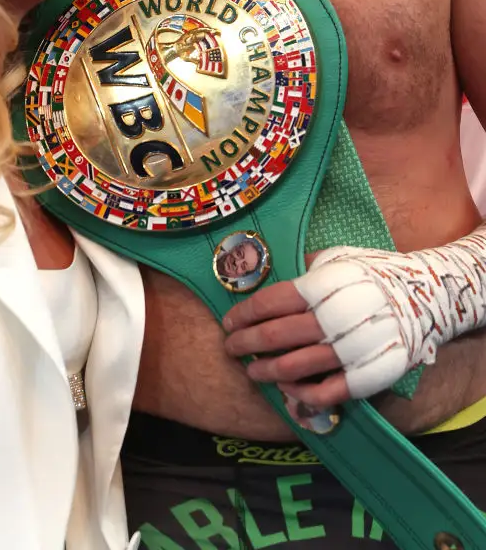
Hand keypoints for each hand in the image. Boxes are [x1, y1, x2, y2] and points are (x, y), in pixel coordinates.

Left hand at [223, 245, 413, 406]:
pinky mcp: (368, 376)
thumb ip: (304, 268)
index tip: (228, 322)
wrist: (426, 297)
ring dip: (266, 372)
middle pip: (275, 336)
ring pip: (294, 368)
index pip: (270, 302)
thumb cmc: (373, 274)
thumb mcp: (338, 258)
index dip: (244, 314)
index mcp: (323, 286)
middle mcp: (334, 318)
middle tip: (231, 348)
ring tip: (252, 372)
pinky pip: (326, 393)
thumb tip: (266, 273)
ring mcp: (351, 349)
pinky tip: (287, 391)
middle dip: (245, 344)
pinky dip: (301, 396)